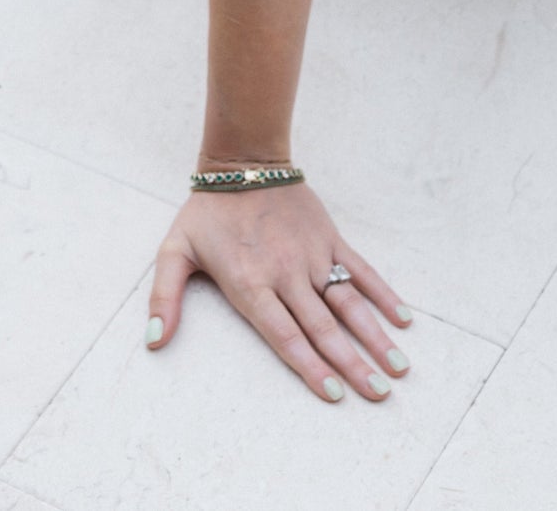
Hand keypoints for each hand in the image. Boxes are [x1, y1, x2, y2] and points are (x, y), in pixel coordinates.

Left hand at [147, 177, 413, 402]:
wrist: (245, 161)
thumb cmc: (207, 213)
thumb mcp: (175, 252)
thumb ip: (164, 298)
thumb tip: (153, 341)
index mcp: (252, 284)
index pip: (286, 336)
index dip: (312, 366)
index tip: (336, 394)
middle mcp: (287, 274)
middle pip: (325, 327)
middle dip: (354, 364)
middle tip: (380, 394)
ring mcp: (313, 255)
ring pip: (349, 303)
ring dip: (375, 336)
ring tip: (398, 368)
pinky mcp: (330, 237)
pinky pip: (361, 269)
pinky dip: (383, 293)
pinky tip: (402, 319)